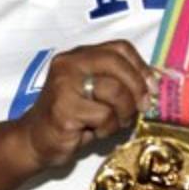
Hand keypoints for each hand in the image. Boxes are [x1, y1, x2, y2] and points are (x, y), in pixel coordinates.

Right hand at [15, 41, 154, 168]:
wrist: (34, 141)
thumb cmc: (71, 118)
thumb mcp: (96, 94)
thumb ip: (118, 82)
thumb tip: (154, 82)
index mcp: (79, 56)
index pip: (119, 48)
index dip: (141, 66)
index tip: (152, 87)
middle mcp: (69, 64)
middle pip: (117, 63)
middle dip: (137, 87)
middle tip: (142, 107)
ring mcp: (64, 85)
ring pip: (114, 90)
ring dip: (123, 113)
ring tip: (113, 124)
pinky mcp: (64, 109)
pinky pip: (104, 115)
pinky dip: (107, 128)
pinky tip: (94, 132)